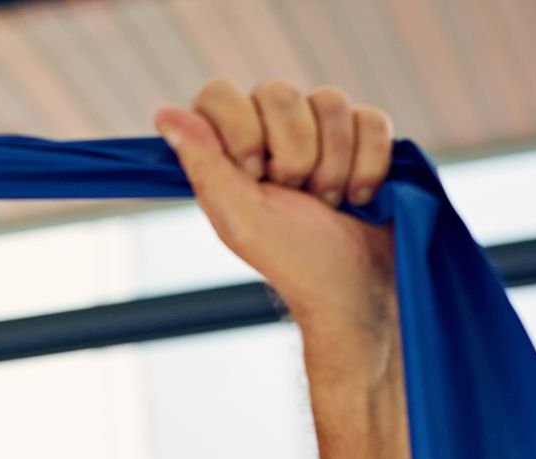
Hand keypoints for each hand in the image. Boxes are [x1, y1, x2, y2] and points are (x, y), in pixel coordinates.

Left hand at [154, 78, 396, 337]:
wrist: (357, 288)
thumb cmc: (294, 260)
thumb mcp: (240, 218)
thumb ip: (204, 163)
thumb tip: (163, 114)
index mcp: (230, 152)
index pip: (220, 94)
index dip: (240, 126)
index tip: (255, 174)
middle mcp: (271, 134)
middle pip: (280, 92)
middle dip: (295, 153)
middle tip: (298, 196)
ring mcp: (321, 133)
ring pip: (330, 99)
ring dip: (335, 161)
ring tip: (330, 202)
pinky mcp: (365, 139)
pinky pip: (372, 118)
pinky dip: (370, 162)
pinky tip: (361, 196)